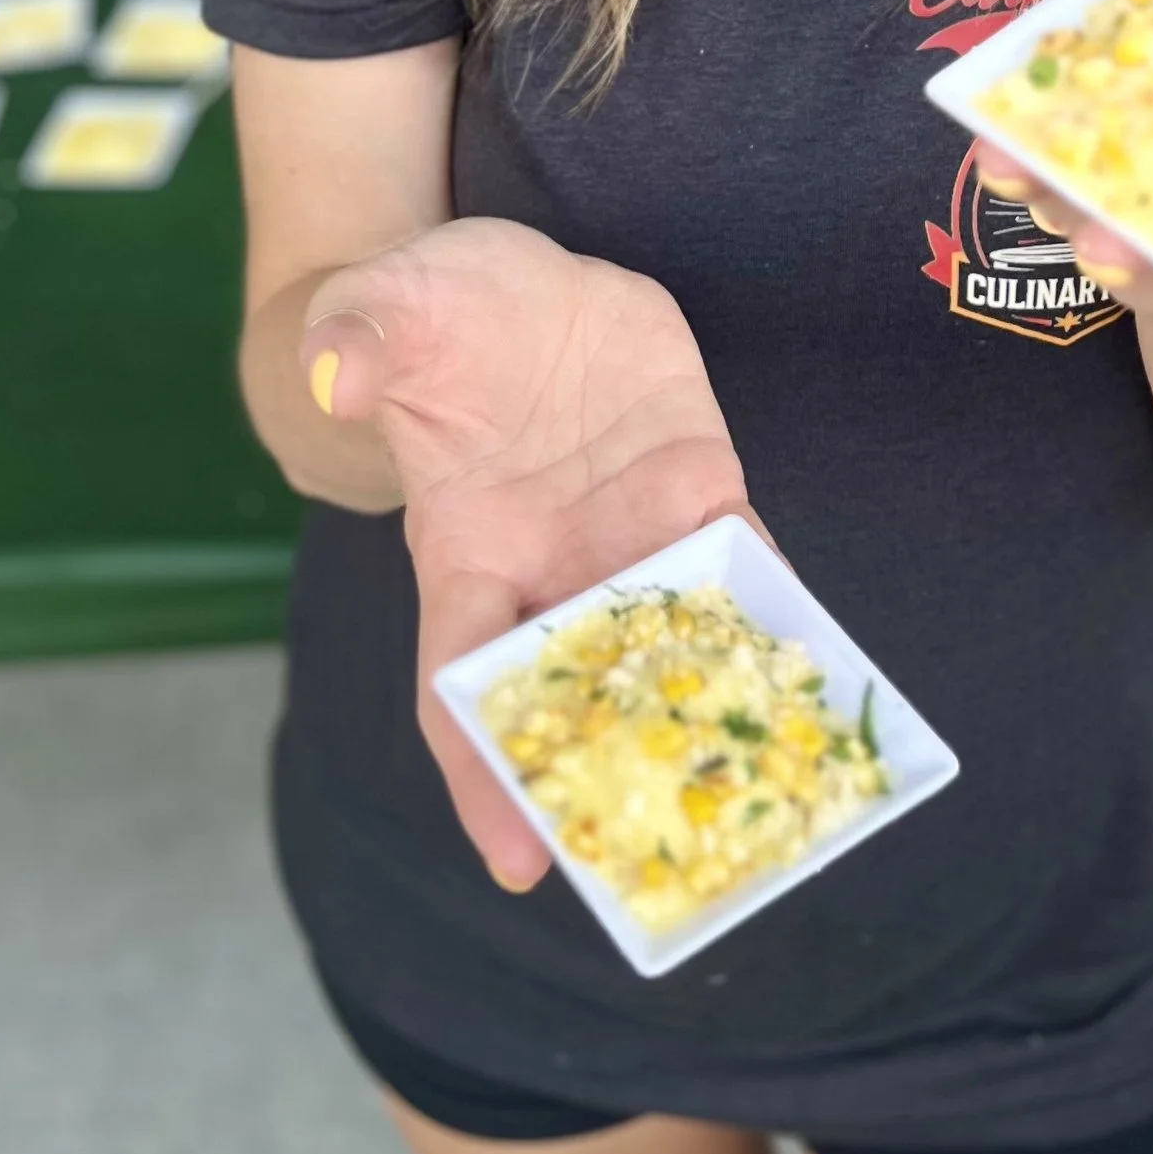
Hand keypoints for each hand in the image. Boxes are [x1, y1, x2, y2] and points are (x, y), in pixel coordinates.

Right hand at [301, 220, 751, 888]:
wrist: (515, 292)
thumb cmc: (430, 316)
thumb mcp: (387, 306)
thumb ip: (361, 338)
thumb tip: (336, 375)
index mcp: (463, 553)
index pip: (462, 678)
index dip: (483, 770)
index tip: (516, 859)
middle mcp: (552, 569)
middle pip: (583, 693)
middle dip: (618, 773)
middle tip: (667, 861)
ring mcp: (633, 535)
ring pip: (677, 642)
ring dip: (713, 707)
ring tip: (767, 792)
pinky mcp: (699, 486)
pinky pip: (743, 560)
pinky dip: (775, 611)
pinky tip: (816, 673)